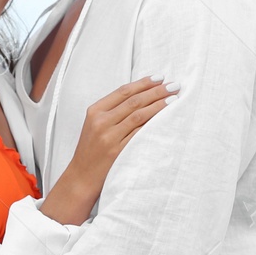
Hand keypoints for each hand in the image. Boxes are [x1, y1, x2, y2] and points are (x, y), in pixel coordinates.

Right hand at [41, 76, 176, 225]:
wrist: (82, 176)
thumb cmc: (91, 150)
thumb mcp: (95, 125)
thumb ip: (112, 110)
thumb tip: (141, 95)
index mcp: (95, 111)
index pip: (123, 91)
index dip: (143, 83)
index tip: (160, 78)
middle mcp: (101, 122)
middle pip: (134, 101)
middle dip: (156, 91)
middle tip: (174, 85)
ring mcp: (109, 137)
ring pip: (139, 115)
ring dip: (159, 105)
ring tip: (174, 99)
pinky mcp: (117, 151)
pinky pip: (140, 133)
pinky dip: (153, 123)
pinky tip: (165, 118)